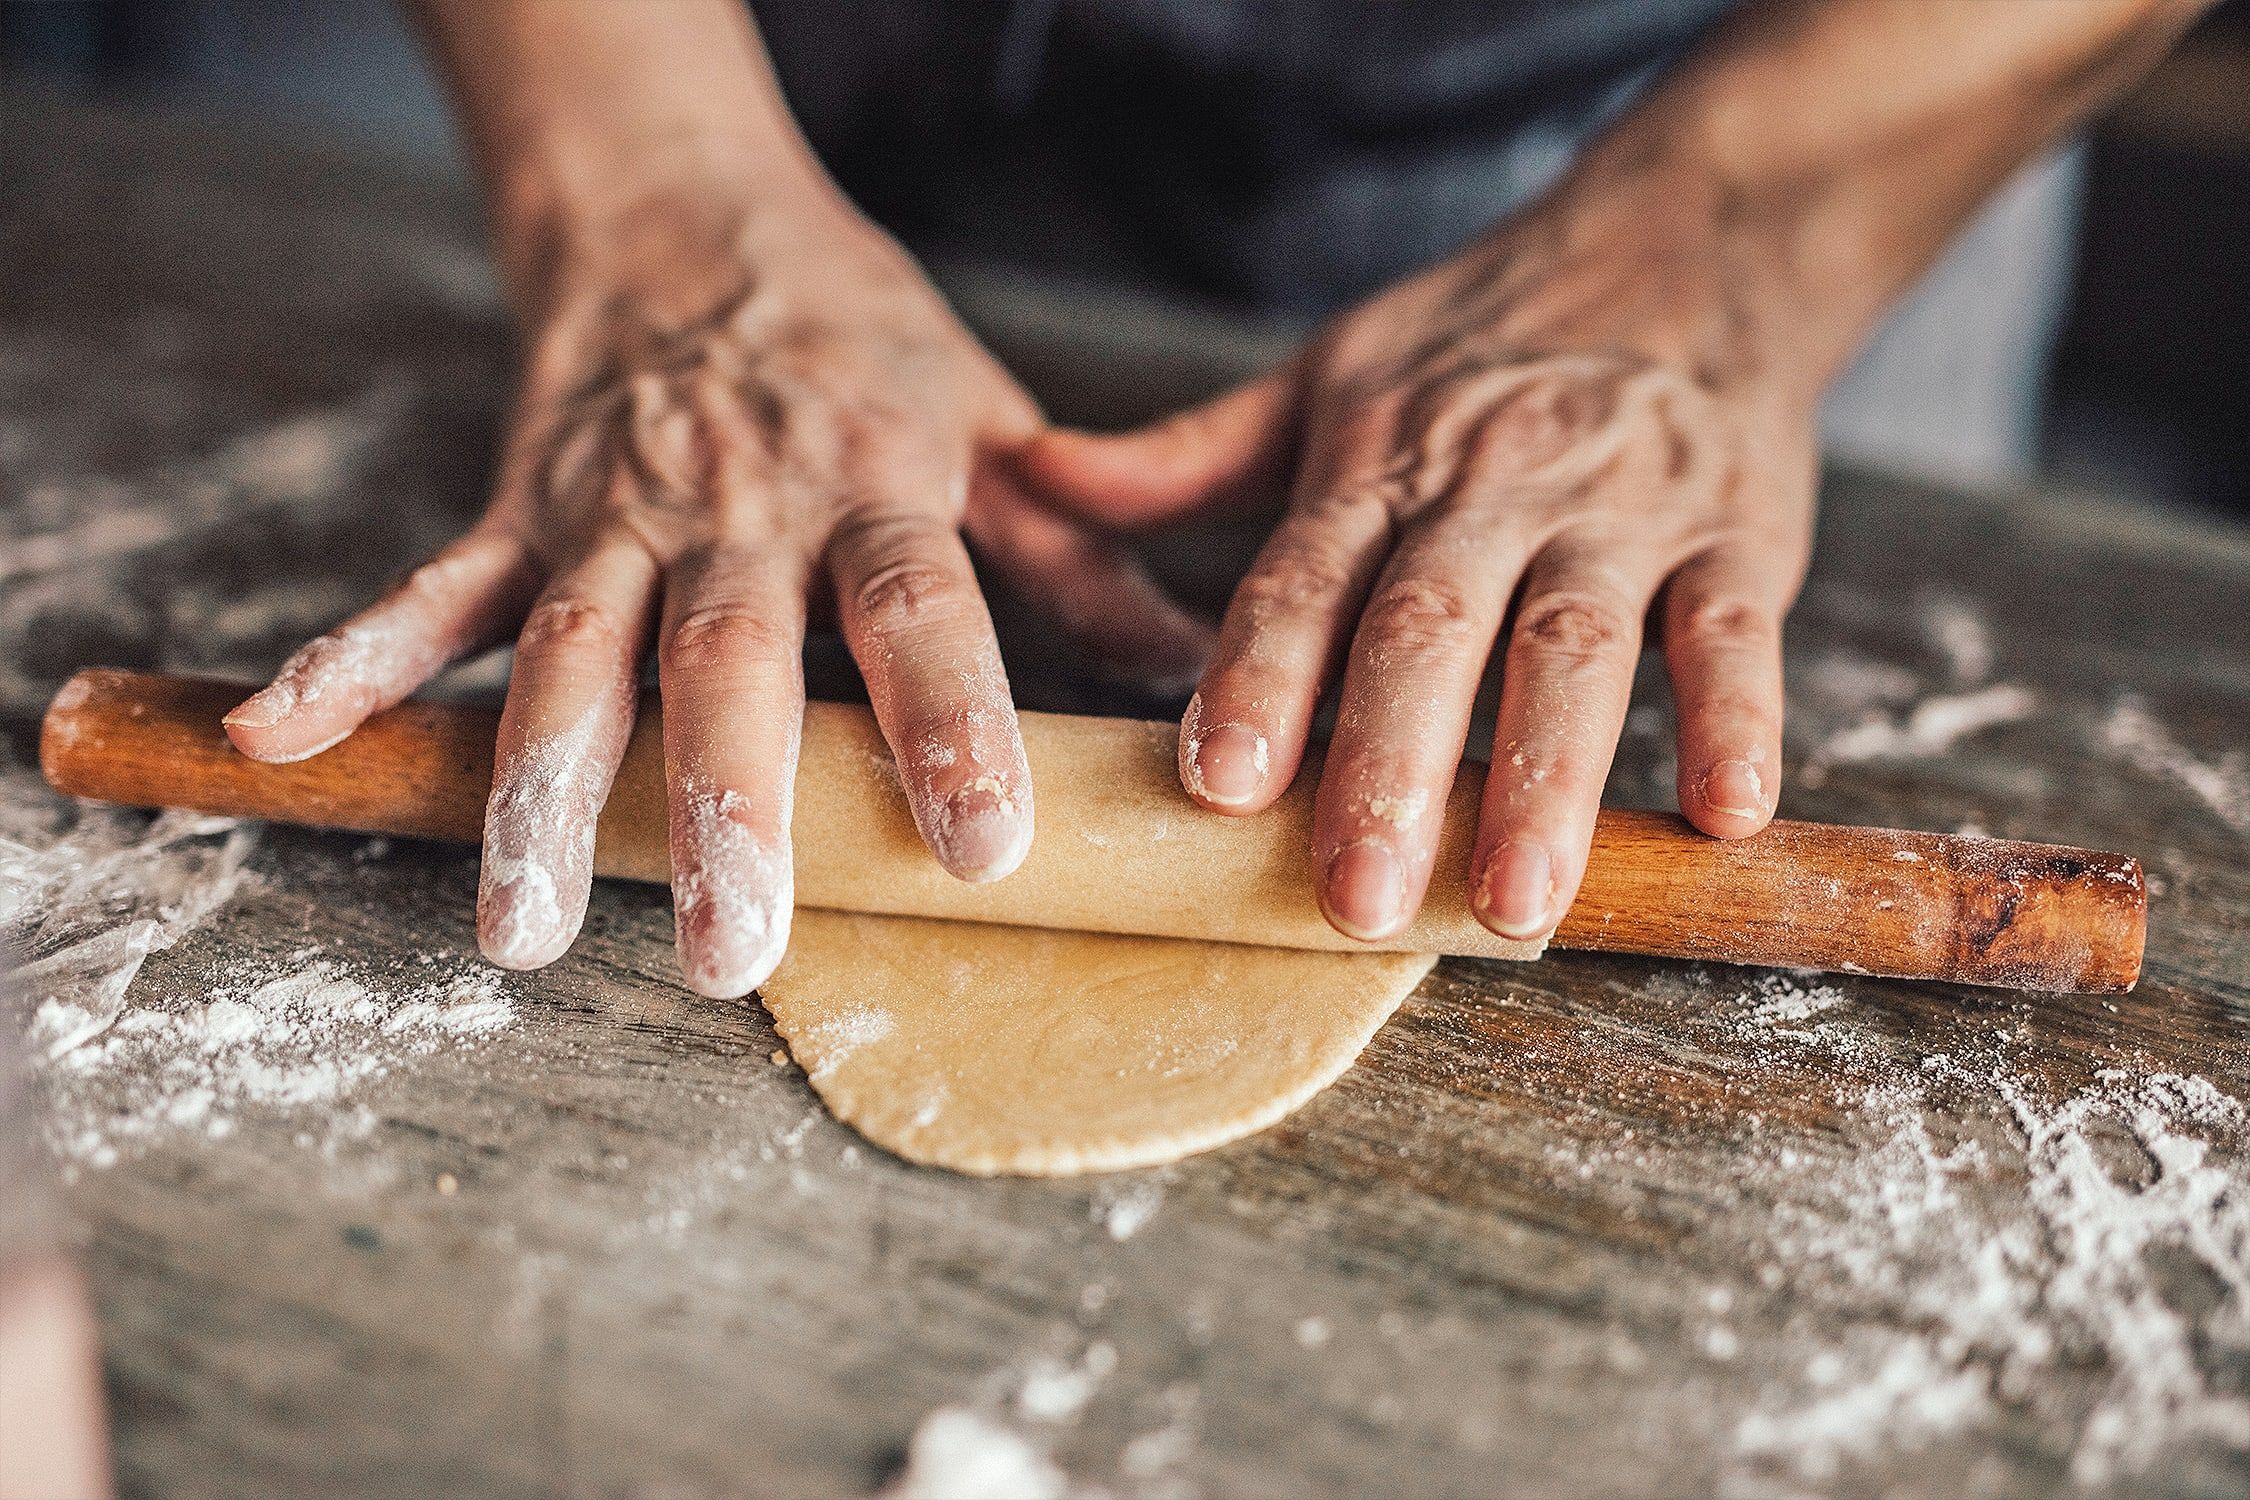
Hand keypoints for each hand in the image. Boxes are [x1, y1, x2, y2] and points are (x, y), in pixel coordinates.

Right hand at [225, 196, 1207, 995]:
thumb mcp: (987, 418)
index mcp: (873, 480)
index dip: (951, 718)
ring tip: (520, 927)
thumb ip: (1079, 555)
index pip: (918, 605)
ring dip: (538, 789)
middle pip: (722, 659)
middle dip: (724, 803)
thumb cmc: (856, 334)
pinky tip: (280, 735)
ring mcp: (605, 512)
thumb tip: (1192, 671)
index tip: (984, 840)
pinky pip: (428, 591)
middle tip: (731, 948)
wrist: (687, 211)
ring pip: (563, 656)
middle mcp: (733, 505)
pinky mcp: (515, 512)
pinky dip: (353, 661)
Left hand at [1025, 157, 1820, 944]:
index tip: (1215, 782)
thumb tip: (1036, 474)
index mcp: (1379, 461)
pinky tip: (1721, 815)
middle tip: (1355, 897)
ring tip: (1516, 900)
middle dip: (1389, 764)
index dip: (1260, 677)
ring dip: (1547, 774)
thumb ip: (1188, 452)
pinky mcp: (1738, 532)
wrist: (1686, 243)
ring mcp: (1621, 512)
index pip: (1304, 576)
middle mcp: (1494, 488)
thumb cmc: (1481, 343)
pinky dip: (1736, 718)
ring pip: (1575, 645)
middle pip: (1431, 628)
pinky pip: (1737, 630)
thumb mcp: (1325, 376)